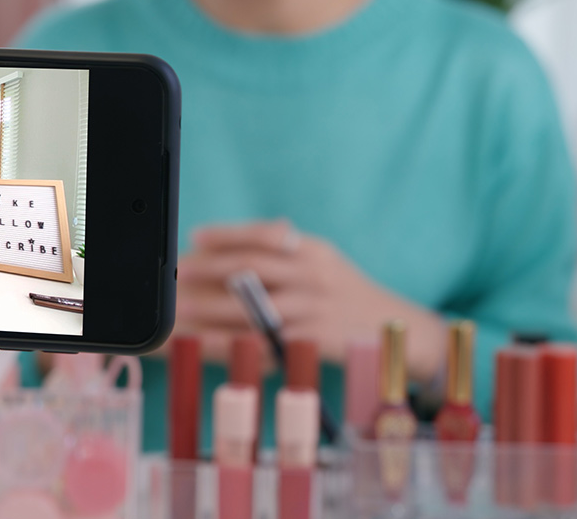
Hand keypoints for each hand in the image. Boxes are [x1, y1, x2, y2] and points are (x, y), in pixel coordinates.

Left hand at [177, 220, 446, 382]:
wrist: (395, 329)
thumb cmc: (346, 294)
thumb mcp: (324, 263)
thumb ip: (287, 251)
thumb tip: (236, 243)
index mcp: (311, 250)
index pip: (263, 235)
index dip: (227, 234)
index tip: (196, 235)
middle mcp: (313, 273)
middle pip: (254, 266)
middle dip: (212, 267)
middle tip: (181, 271)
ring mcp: (315, 306)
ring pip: (256, 306)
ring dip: (216, 309)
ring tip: (185, 311)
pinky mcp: (315, 338)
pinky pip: (269, 341)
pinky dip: (239, 341)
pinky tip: (214, 342)